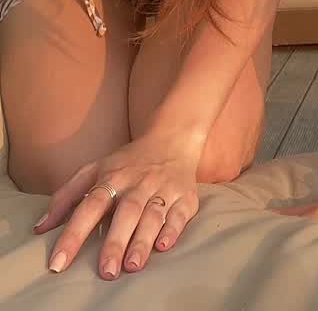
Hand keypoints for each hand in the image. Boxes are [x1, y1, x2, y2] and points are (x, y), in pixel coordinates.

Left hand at [33, 130, 202, 277]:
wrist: (173, 138)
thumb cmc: (128, 162)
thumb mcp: (95, 170)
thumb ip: (66, 197)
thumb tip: (40, 228)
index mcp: (112, 177)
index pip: (89, 205)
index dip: (73, 234)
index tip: (58, 263)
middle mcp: (138, 182)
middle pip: (126, 211)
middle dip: (115, 242)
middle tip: (106, 271)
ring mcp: (163, 188)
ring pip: (153, 215)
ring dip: (143, 240)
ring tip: (132, 266)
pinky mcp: (185, 196)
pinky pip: (180, 213)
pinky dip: (172, 229)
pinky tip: (163, 246)